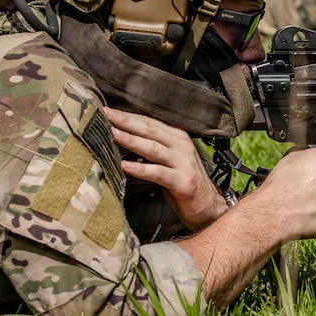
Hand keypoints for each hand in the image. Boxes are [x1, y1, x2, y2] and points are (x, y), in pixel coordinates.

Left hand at [103, 107, 226, 230]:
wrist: (207, 206)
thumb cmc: (183, 181)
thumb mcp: (170, 158)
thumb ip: (153, 146)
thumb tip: (123, 137)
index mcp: (179, 137)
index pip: (151, 122)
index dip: (130, 115)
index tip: (109, 110)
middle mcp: (182, 146)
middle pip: (151, 130)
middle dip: (127, 121)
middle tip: (107, 114)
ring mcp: (183, 163)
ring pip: (154, 148)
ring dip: (132, 140)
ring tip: (113, 135)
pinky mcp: (182, 181)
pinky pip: (158, 173)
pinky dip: (141, 169)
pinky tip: (125, 166)